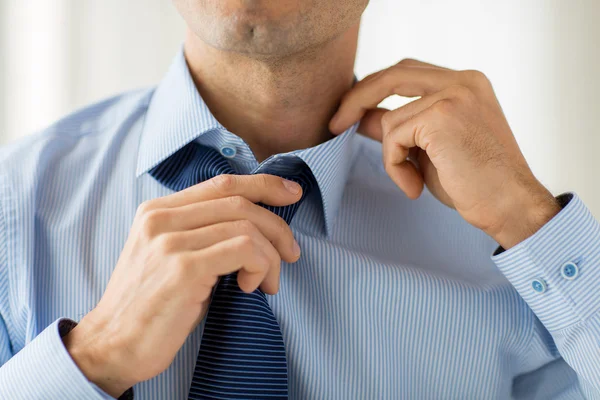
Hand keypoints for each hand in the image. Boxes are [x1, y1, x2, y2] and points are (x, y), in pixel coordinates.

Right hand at [63, 175, 302, 396]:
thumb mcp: (173, 256)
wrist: (113, 345)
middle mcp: (161, 218)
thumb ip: (203, 232)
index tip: (292, 194)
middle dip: (277, 226)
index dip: (263, 184)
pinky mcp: (183, 268)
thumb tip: (258, 226)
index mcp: (157, 210)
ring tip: (268, 283)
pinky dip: (260, 266)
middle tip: (291, 253)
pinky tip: (250, 287)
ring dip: (271, 256)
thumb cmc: (153, 305)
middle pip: (239, 202)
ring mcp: (170, 242)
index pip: (222, 184)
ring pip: (246, 226)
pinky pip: (244, 249)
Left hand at [330, 59, 559, 248]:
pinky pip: (393, 137)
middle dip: (357, 98)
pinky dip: (395, 166)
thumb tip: (362, 117)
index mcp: (465, 84)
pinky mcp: (441, 115)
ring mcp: (454, 95)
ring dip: (391, 157)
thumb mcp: (429, 150)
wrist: (510, 207)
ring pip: (390, 119)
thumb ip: (401, 128)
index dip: (373, 89)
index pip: (407, 72)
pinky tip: (414, 187)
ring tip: (412, 183)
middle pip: (393, 75)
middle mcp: (462, 81)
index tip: (348, 113)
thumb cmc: (475, 184)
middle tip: (334, 124)